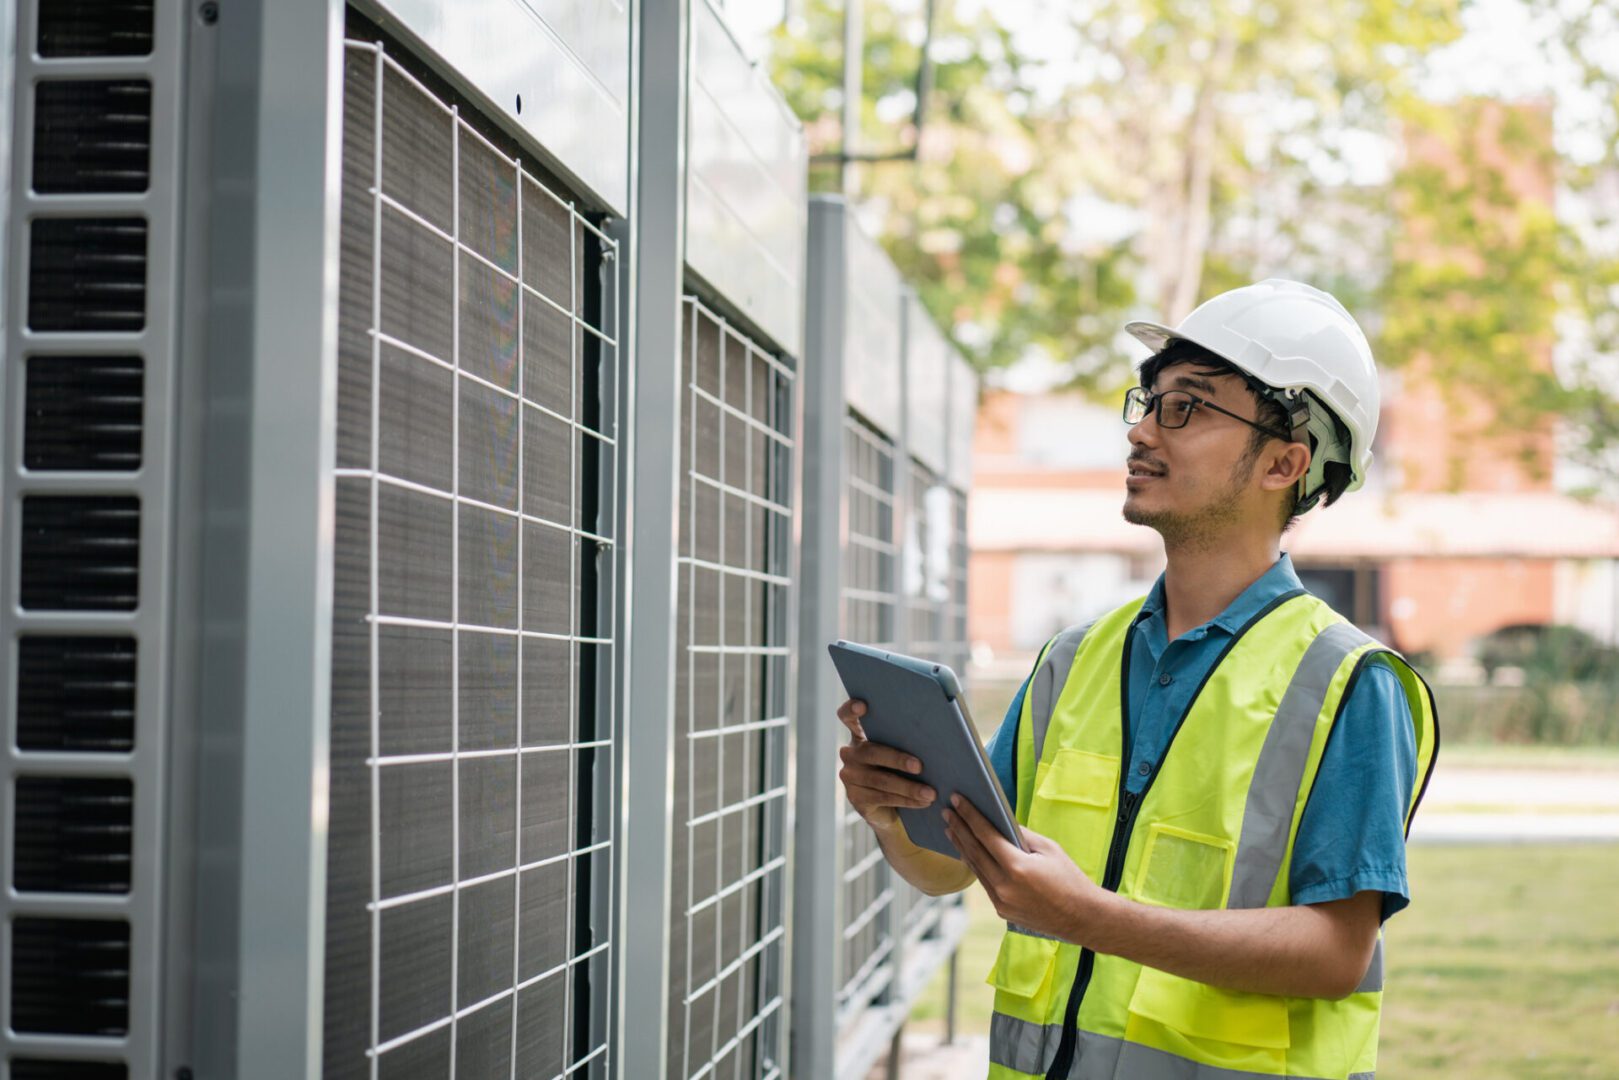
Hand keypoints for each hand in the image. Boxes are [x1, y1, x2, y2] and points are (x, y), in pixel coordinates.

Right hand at [836, 698, 935, 831]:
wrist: (887, 808)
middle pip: (871, 752)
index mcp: (860, 736)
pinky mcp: (855, 798)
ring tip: (930, 793)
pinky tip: (922, 802)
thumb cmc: (899, 772)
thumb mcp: (899, 753)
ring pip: (880, 780)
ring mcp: (850, 777)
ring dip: (908, 787)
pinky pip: (883, 797)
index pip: (847, 717)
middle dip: (897, 759)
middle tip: (919, 766)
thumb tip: (936, 736)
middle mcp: (850, 754)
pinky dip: (906, 800)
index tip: (863, 705)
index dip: (851, 710)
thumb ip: (905, 742)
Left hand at [942, 793, 1102, 943]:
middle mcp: (1004, 887)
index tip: (957, 800)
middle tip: (946, 811)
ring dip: (962, 847)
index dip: (970, 815)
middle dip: (959, 828)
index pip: (986, 835)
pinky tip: (968, 853)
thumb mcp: (1049, 849)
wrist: (1082, 918)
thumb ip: (1022, 834)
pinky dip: (975, 865)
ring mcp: (1000, 902)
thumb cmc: (1070, 878)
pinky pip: (984, 883)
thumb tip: (1000, 820)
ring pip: (975, 869)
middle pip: (974, 851)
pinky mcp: (1002, 911)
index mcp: (1017, 868)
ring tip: (951, 829)